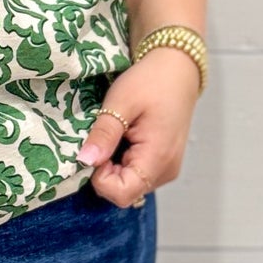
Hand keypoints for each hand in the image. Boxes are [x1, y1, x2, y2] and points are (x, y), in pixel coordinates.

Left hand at [76, 46, 200, 204]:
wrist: (177, 69)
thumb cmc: (151, 81)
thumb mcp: (120, 102)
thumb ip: (104, 134)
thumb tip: (85, 160)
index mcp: (158, 158)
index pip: (122, 193)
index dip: (101, 178)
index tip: (99, 148)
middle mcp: (166, 171)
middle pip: (124, 191)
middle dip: (105, 170)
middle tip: (108, 136)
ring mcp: (166, 169)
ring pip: (129, 184)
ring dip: (114, 165)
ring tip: (119, 134)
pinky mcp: (163, 163)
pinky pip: (136, 174)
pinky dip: (123, 161)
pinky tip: (126, 137)